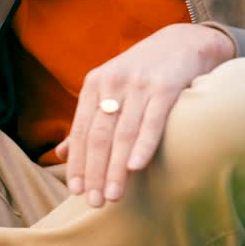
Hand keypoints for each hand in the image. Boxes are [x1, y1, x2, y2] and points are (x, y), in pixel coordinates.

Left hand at [54, 24, 233, 207]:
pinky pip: (152, 121)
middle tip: (94, 203)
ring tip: (113, 196)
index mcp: (95, 83)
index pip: (82, 130)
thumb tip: (60, 153)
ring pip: (123, 133)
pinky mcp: (165, 87)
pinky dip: (142, 145)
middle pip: (99, 135)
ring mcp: (139, 84)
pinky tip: (135, 167)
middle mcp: (113, 82)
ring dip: (116, 168)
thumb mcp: (109, 88)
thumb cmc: (142, 72)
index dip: (78, 162)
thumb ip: (88, 120)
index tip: (76, 191)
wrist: (183, 42)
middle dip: (95, 171)